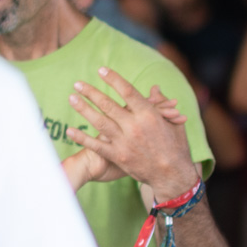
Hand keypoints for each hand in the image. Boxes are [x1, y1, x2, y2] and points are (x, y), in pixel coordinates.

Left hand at [66, 68, 195, 200]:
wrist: (173, 175)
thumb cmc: (176, 147)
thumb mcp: (174, 122)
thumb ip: (162, 104)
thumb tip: (155, 88)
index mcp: (149, 115)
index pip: (128, 91)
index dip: (114, 79)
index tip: (102, 70)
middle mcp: (135, 126)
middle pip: (108, 104)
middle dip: (91, 92)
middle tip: (77, 84)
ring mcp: (125, 142)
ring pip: (99, 122)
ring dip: (83, 109)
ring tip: (72, 98)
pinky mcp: (118, 156)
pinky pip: (97, 145)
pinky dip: (82, 138)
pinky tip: (70, 131)